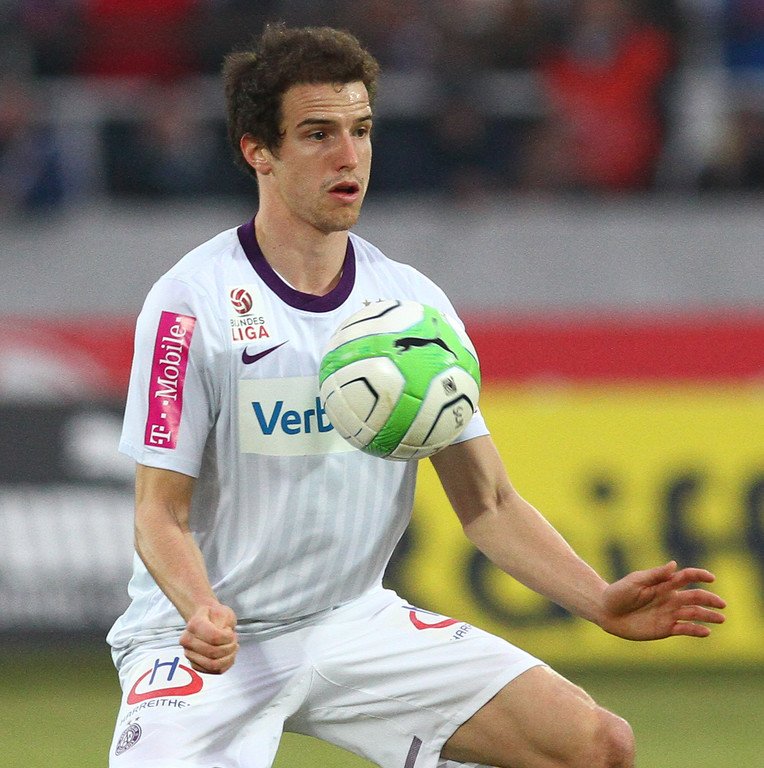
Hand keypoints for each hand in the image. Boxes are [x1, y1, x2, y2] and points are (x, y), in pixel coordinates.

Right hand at [180, 602, 238, 673]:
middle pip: (213, 652)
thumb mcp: (222, 611)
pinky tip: (229, 654)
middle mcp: (188, 641)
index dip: (228, 637)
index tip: (231, 632)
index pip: (214, 637)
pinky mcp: (195, 665)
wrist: (205, 620)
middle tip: (234, 640)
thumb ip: (223, 621)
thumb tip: (223, 633)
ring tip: (232, 647)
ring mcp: (190, 654)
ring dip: (229, 657)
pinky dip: (227, 664)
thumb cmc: (214, 615)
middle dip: (230, 647)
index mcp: (194, 625)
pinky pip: (215, 671)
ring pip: (213, 665)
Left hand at [598, 561, 725, 640]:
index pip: (686, 577)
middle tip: (722, 604)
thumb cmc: (618, 593)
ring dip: (708, 616)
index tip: (711, 578)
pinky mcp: (665, 628)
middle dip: (709, 599)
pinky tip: (706, 631)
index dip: (699, 575)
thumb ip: (655, 575)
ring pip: (693, 614)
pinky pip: (684, 629)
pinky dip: (696, 630)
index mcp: (663, 584)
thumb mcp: (635, 581)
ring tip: (721, 618)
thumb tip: (674, 565)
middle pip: (695, 597)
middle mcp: (670, 598)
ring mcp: (669, 613)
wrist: (607, 612)